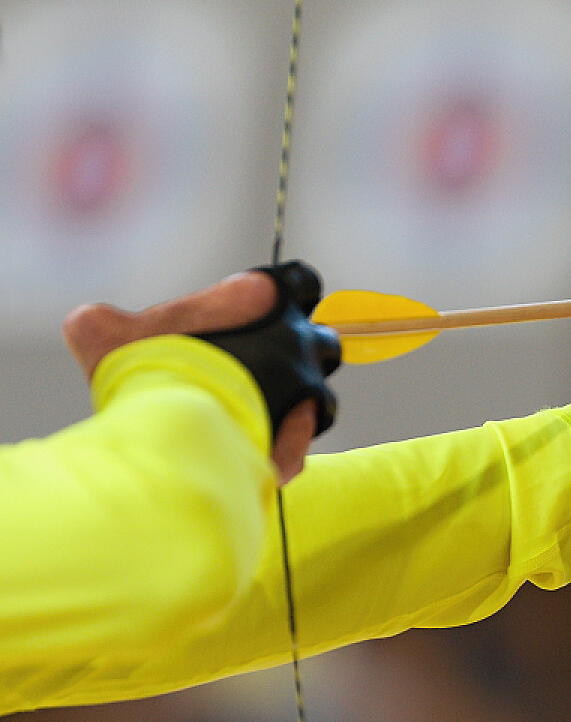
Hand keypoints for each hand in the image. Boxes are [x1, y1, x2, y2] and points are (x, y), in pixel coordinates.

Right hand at [63, 272, 318, 485]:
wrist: (170, 429)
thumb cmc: (137, 370)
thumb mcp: (100, 331)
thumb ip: (105, 322)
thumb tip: (93, 324)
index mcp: (260, 301)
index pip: (300, 282)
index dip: (288, 294)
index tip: (266, 308)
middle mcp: (296, 343)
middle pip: (325, 341)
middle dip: (305, 351)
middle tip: (267, 365)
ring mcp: (304, 393)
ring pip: (324, 393)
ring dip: (302, 398)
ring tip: (263, 408)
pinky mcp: (299, 440)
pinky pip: (305, 435)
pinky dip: (289, 437)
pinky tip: (261, 437)